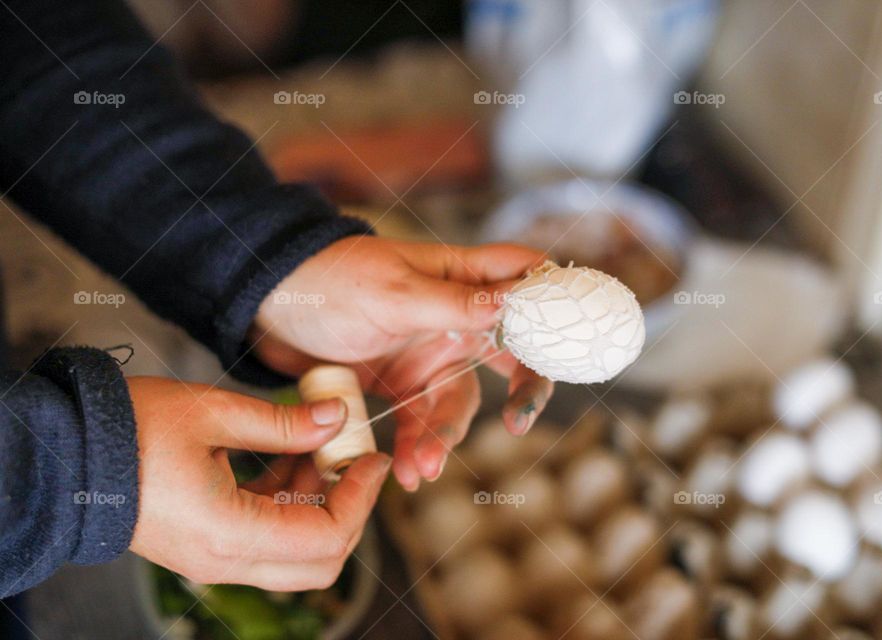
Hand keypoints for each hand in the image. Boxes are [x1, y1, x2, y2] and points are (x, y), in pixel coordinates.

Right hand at [127, 376, 390, 590]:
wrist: (69, 454)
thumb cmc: (132, 429)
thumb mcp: (215, 413)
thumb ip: (284, 423)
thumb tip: (336, 418)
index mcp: (228, 532)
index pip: (325, 539)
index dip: (360, 500)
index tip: (372, 460)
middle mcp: (225, 560)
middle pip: (319, 563)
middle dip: (350, 513)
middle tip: (354, 462)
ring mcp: (215, 560)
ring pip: (297, 555)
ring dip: (321, 507)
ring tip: (319, 449)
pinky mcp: (208, 549)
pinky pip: (268, 541)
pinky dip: (291, 507)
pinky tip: (289, 459)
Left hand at [253, 236, 554, 489]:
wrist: (264, 308)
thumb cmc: (328, 280)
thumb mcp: (391, 291)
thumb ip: (452, 304)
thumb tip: (513, 303)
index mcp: (460, 277)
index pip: (527, 277)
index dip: (558, 299)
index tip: (575, 335)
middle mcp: (453, 316)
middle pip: (511, 352)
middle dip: (520, 390)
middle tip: (520, 422)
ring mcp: (427, 355)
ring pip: (460, 402)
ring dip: (446, 437)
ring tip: (423, 468)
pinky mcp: (400, 387)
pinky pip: (421, 424)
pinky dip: (417, 448)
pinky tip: (406, 471)